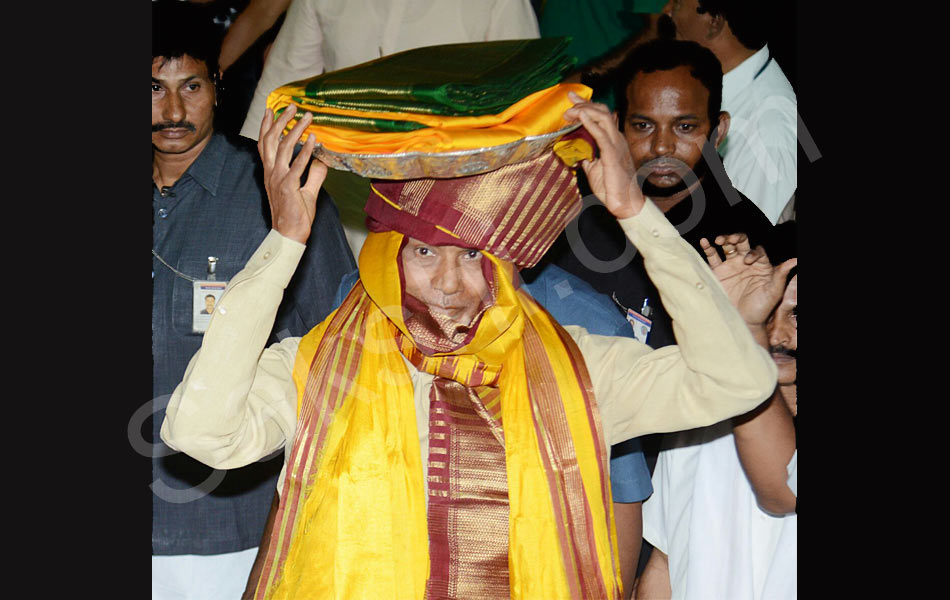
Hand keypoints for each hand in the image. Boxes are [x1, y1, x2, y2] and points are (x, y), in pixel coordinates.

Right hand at [257, 106, 326, 243]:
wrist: (289, 234)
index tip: (271, 110)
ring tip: (307, 118)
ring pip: (285, 148)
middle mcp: (272, 173)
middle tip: (292, 107)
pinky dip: (306, 151)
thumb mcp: (306, 191)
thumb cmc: (295, 215)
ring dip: (296, 130)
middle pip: (272, 140)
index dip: (267, 126)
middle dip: (281, 121)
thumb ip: (314, 175)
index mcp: (272, 173)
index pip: (265, 144)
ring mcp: (279, 179)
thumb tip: (321, 161)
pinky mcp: (289, 187)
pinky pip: (298, 165)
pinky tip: (313, 139)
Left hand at [562, 91, 644, 218]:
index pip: (600, 116)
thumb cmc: (611, 187)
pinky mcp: (613, 155)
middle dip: (583, 104)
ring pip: (602, 117)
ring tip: (571, 112)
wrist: (625, 203)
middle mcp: (616, 138)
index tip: (572, 98)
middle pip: (601, 111)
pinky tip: (581, 117)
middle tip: (568, 106)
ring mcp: (616, 145)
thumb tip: (575, 150)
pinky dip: (591, 123)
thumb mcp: (593, 168)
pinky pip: (602, 135)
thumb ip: (587, 156)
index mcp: (612, 140)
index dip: (586, 104)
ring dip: (585, 111)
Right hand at [699, 233, 796, 326]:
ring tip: (719, 239)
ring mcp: (731, 266)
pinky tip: (705, 242)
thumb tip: (795, 260)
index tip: (747, 260)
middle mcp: (745, 262)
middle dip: (736, 237)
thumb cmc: (760, 308)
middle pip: (741, 243)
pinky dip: (708, 248)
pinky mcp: (718, 272)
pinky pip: (712, 257)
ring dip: (724, 239)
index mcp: (760, 265)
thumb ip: (781, 274)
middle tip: (731, 239)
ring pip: (727, 247)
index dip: (752, 252)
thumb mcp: (773, 291)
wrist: (742, 321)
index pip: (757, 250)